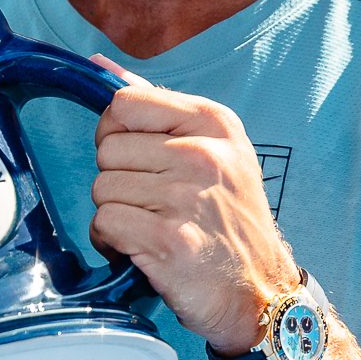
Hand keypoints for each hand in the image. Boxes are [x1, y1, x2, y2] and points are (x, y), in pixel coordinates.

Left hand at [86, 55, 300, 354]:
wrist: (260, 292)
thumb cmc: (227, 218)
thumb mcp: (214, 150)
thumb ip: (157, 110)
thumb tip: (99, 67)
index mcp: (213, 122)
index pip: (124, 103)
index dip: (117, 133)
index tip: (139, 159)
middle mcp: (203, 153)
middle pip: (108, 148)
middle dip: (118, 179)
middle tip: (153, 202)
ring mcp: (187, 196)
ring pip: (102, 187)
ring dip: (116, 213)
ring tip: (151, 226)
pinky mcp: (170, 239)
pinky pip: (105, 222)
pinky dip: (113, 241)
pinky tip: (142, 248)